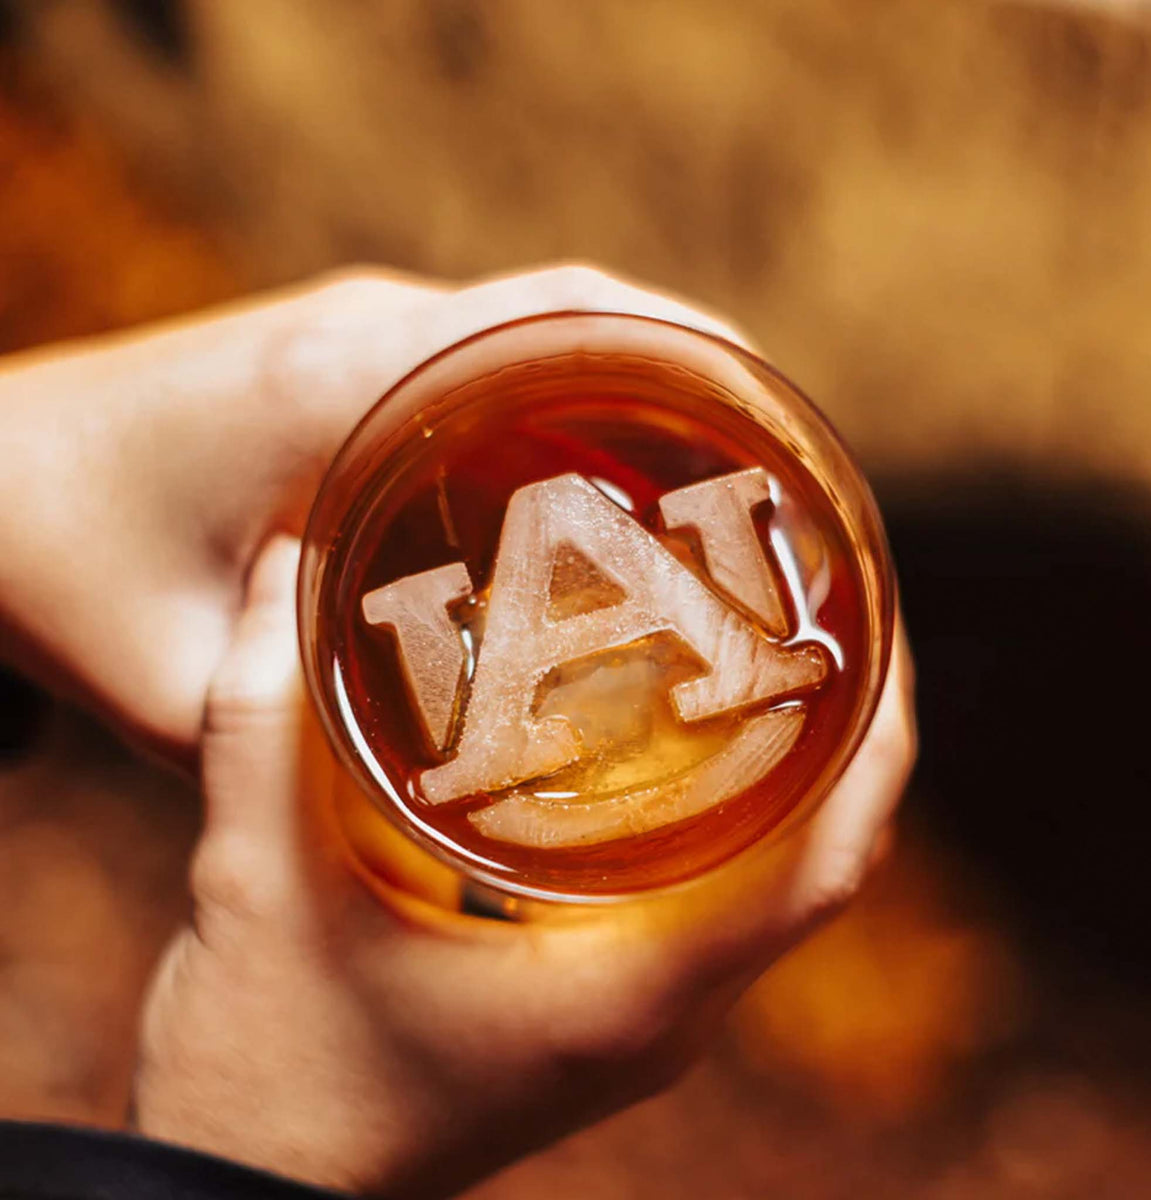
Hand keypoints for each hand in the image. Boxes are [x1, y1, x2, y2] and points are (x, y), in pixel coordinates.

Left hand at [0, 266, 744, 762]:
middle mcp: (360, 331)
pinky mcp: (343, 355)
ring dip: (635, 379)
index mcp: (333, 385)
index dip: (681, 349)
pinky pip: (486, 353)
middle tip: (771, 483)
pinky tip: (604, 485)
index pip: (550, 315)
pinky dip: (567, 393)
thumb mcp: (171, 685)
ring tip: (719, 483)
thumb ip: (292, 736)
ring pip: (537, 322)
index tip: (774, 419)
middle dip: (690, 371)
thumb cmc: (56, 567)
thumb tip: (427, 786)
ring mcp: (354, 333)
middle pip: (573, 307)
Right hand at [134, 537, 915, 1196]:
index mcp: (627, 992)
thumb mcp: (253, 880)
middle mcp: (664, 1014)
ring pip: (779, 882)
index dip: (880, 739)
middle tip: (820, 602)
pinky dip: (737, 815)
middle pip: (825, 859)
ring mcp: (645, 1020)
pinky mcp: (610, 1013)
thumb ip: (258, 717)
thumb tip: (282, 565)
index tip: (877, 624)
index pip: (828, 864)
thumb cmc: (268, 1071)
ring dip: (799, 770)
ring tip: (770, 648)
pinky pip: (721, 901)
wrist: (254, 1190)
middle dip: (848, 728)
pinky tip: (680, 742)